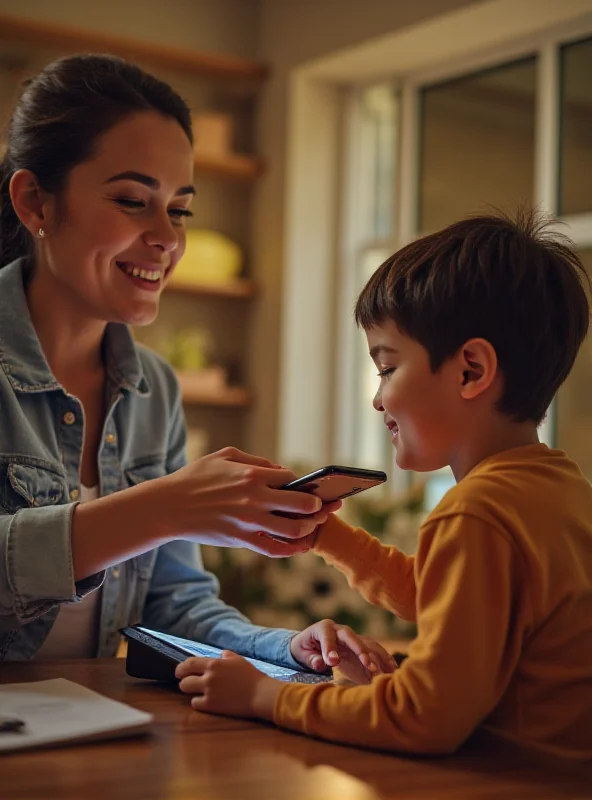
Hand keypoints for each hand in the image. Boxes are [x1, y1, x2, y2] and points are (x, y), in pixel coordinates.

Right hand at [156, 447, 338, 556]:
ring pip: (294, 530)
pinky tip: (301, 545)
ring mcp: (249, 521)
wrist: (169, 506)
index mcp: (252, 475)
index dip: (304, 483)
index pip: (292, 479)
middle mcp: (255, 498)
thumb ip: (257, 461)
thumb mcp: (225, 456)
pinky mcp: (241, 539)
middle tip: (321, 506)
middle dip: (317, 505)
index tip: (308, 487)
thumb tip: (281, 470)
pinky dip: (292, 549)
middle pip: (303, 504)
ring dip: (309, 527)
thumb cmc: (196, 477)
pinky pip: (275, 549)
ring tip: (312, 524)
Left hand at [176, 651, 281, 720]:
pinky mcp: (211, 706)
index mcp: (214, 664)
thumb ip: (227, 656)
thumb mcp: (239, 661)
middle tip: (188, 683)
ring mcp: (209, 692)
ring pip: (186, 691)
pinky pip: (195, 704)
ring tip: (196, 692)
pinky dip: (198, 703)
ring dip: (190, 691)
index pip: (189, 663)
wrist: (260, 695)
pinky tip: (205, 702)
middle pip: (184, 679)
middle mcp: (208, 677)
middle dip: (184, 681)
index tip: (179, 671)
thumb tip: (222, 655)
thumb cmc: (252, 676)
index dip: (181, 667)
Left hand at [290, 619, 395, 683]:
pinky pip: (373, 650)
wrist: (312, 642)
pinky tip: (391, 668)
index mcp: (323, 628)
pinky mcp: (360, 646)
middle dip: (359, 649)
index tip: (332, 662)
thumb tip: (320, 663)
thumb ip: (311, 659)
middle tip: (366, 663)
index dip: (330, 648)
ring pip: (365, 643)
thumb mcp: (302, 654)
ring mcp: (352, 637)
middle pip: (351, 637)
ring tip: (379, 671)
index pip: (327, 636)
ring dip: (374, 656)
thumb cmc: (305, 648)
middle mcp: (340, 630)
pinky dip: (383, 658)